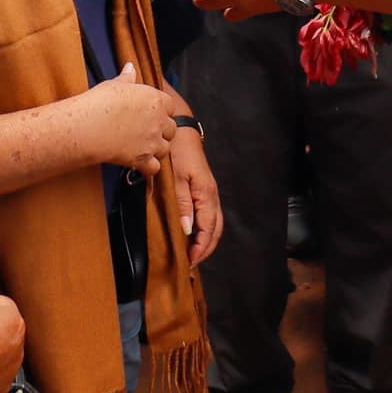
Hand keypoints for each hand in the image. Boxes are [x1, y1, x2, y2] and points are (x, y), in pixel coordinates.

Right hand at [76, 62, 177, 175]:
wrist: (90, 125)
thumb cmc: (100, 102)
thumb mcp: (115, 84)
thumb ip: (127, 78)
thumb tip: (130, 67)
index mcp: (155, 100)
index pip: (170, 105)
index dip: (162, 110)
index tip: (152, 113)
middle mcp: (158, 122)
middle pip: (171, 129)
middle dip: (162, 131)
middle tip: (148, 131)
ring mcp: (152, 142)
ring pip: (165, 149)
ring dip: (157, 150)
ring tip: (144, 148)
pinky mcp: (143, 160)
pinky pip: (155, 168)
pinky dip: (149, 168)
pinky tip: (140, 164)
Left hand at [169, 126, 222, 264]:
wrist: (180, 130)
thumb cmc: (177, 152)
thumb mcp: (175, 179)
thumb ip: (182, 204)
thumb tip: (188, 230)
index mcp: (206, 194)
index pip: (208, 229)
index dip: (200, 248)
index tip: (191, 262)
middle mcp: (211, 195)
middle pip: (216, 229)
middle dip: (206, 248)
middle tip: (192, 263)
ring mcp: (209, 192)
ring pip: (215, 223)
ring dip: (207, 240)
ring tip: (193, 253)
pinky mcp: (204, 189)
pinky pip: (209, 214)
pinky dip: (205, 228)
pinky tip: (194, 234)